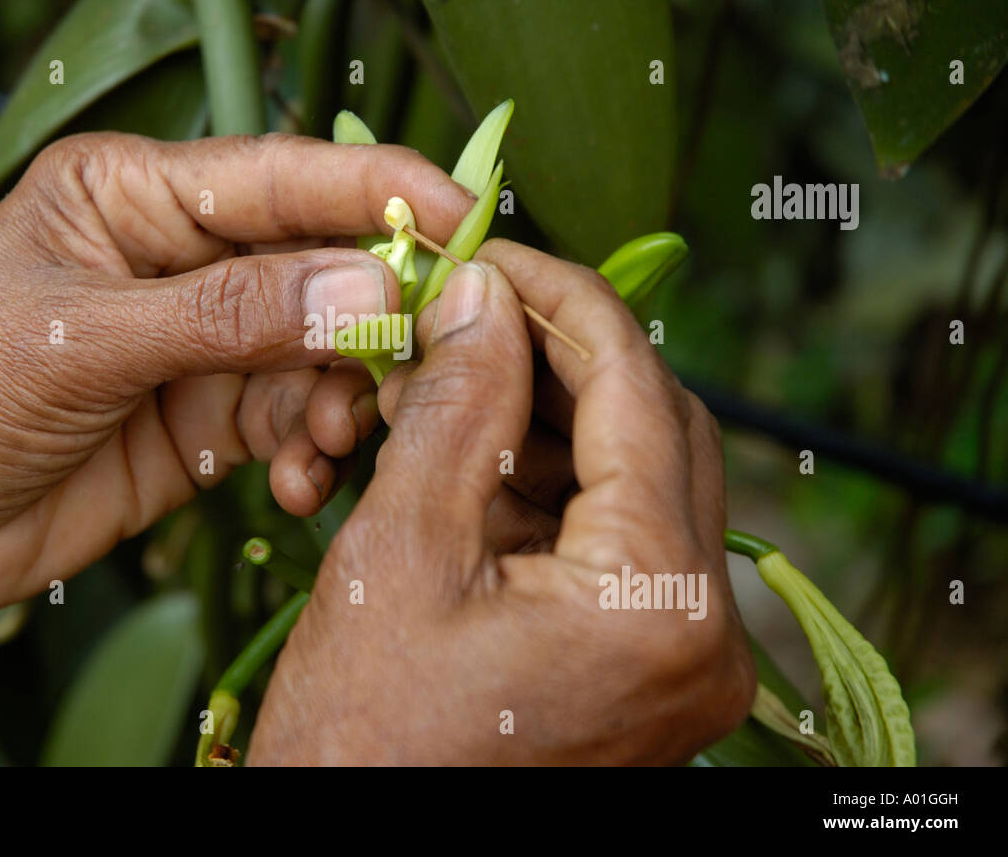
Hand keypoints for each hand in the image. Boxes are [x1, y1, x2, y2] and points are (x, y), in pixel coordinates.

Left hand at [0, 131, 476, 668]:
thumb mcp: (83, 343)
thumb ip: (228, 315)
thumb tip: (367, 290)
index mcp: (136, 195)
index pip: (283, 176)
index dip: (381, 192)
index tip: (469, 220)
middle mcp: (182, 256)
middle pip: (322, 262)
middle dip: (378, 312)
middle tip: (430, 358)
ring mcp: (203, 340)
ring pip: (324, 349)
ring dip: (348, 396)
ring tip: (336, 439)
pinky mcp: (212, 416)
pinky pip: (299, 420)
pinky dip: (317, 450)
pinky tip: (301, 485)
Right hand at [250, 242, 755, 764]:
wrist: (348, 854)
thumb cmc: (362, 742)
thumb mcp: (401, 552)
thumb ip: (455, 405)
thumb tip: (482, 293)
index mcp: (657, 599)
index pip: (637, 388)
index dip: (562, 299)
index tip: (491, 255)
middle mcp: (703, 633)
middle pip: (655, 427)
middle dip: (559, 356)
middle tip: (469, 312)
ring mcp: (682, 658)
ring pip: (638, 479)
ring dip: (548, 421)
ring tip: (447, 387)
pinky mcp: (647, 670)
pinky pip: (616, 541)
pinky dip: (550, 488)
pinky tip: (470, 462)